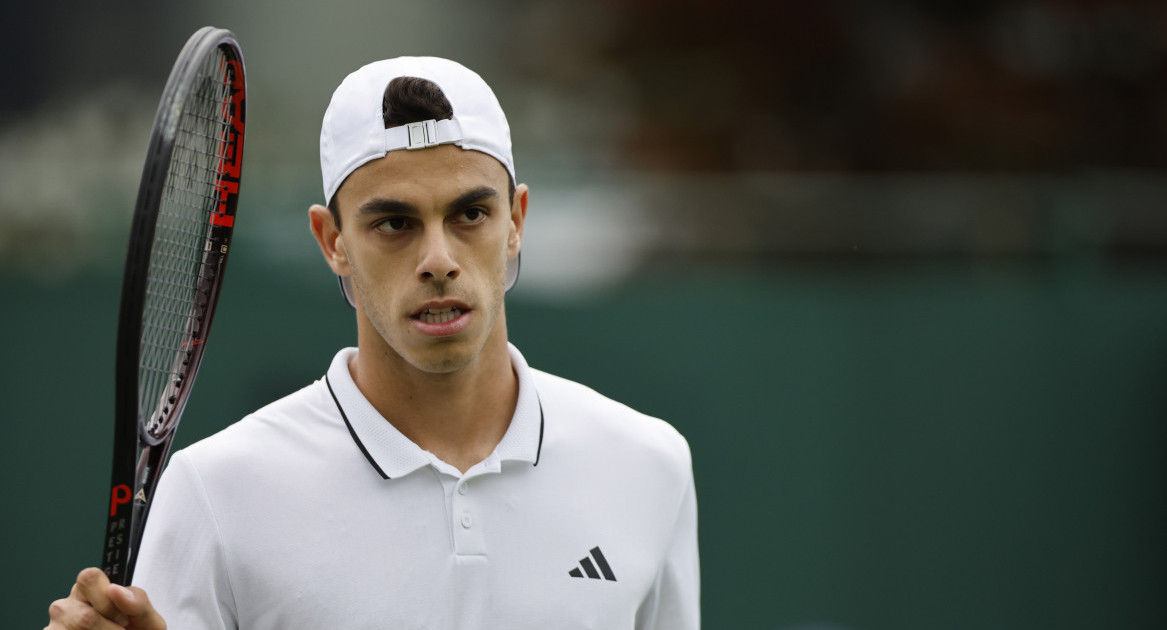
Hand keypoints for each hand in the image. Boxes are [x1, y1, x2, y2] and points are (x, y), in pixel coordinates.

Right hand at [46, 568, 165, 629]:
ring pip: (78, 629)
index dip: (108, 601)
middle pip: (85, 616)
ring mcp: (55, 626)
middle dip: (109, 629)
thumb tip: (115, 589)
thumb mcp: (146, 618)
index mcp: (91, 589)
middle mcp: (67, 605)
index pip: (89, 577)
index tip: (123, 617)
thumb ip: (137, 601)